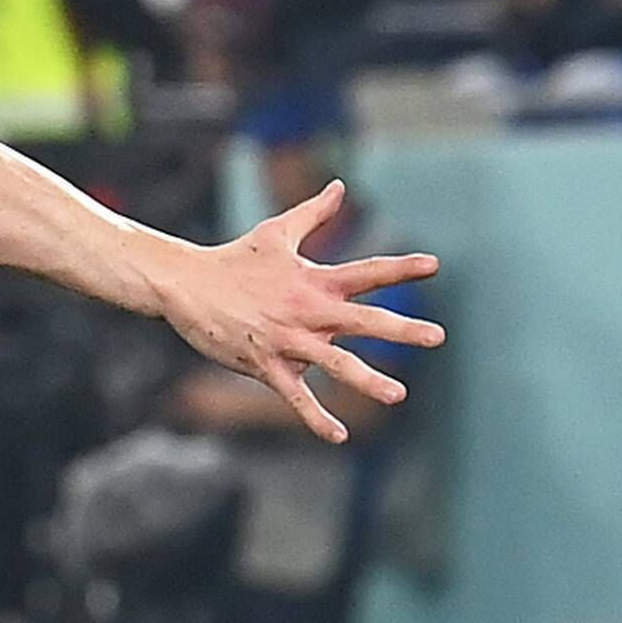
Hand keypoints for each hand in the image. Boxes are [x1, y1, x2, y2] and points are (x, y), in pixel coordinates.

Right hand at [150, 184, 441, 444]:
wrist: (185, 285)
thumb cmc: (233, 258)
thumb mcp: (277, 232)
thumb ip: (315, 213)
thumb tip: (340, 186)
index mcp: (314, 280)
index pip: (366, 272)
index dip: (400, 268)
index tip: (434, 266)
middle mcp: (306, 310)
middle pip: (362, 321)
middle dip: (401, 329)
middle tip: (437, 337)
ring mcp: (287, 340)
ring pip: (334, 364)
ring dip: (367, 380)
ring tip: (398, 394)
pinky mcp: (265, 365)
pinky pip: (295, 396)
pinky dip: (316, 417)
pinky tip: (339, 436)